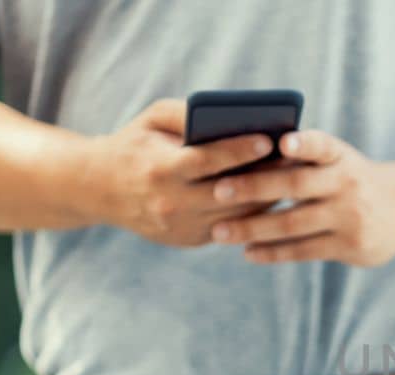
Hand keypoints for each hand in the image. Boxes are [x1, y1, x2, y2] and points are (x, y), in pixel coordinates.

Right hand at [82, 99, 276, 246]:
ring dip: (266, 198)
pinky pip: (231, 228)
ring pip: (236, 216)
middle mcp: (170, 204)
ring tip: (292, 177)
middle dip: (264, 177)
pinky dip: (253, 213)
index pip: (206, 161)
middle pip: (228, 192)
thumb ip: (187, 113)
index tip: (269, 140)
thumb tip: (232, 114)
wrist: (99, 189)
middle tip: (295, 160)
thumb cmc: (135, 144)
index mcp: (160, 170)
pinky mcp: (190, 241)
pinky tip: (274, 196)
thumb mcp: (152, 119)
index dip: (239, 151)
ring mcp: (181, 227)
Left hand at [205, 131, 394, 266]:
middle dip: (254, 188)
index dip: (305, 143)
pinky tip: (248, 252)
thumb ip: (303, 160)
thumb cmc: (351, 180)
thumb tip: (241, 159)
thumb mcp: (338, 161)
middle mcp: (348, 183)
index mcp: (341, 156)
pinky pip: (304, 250)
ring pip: (293, 223)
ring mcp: (350, 216)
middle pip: (295, 185)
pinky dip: (273, 252)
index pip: (323, 145)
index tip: (283, 141)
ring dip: (253, 228)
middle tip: (218, 190)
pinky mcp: (350, 246)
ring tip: (220, 232)